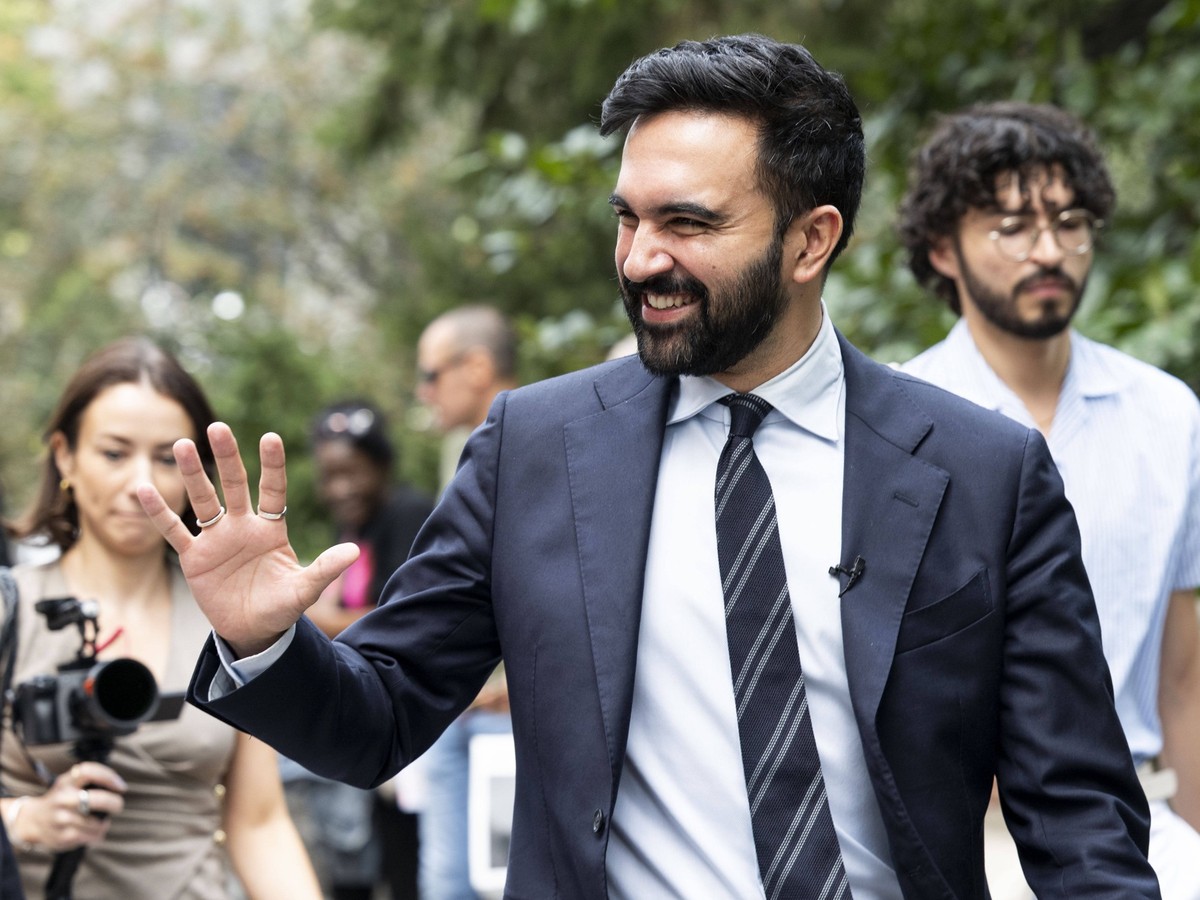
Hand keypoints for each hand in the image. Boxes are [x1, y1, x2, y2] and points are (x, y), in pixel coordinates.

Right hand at [11, 762, 126, 852]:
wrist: (32, 821)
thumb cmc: (61, 800)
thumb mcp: (68, 783)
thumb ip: (88, 781)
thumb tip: (118, 788)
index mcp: (65, 782)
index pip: (87, 772)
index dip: (108, 776)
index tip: (121, 787)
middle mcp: (62, 799)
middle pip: (96, 799)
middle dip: (114, 803)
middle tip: (118, 806)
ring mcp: (61, 819)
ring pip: (97, 823)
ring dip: (104, 824)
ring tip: (102, 823)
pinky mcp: (62, 836)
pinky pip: (90, 836)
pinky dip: (97, 835)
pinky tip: (93, 832)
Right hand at [136, 423, 358, 656]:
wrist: (252, 630)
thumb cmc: (281, 606)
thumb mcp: (305, 589)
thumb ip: (325, 569)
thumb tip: (355, 550)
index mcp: (271, 529)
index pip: (273, 491)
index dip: (272, 466)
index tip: (271, 437)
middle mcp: (242, 527)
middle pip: (234, 485)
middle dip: (227, 457)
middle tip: (219, 428)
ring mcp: (216, 539)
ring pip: (203, 500)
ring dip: (192, 474)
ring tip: (182, 444)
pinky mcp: (193, 557)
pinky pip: (174, 530)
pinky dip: (159, 512)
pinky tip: (145, 489)